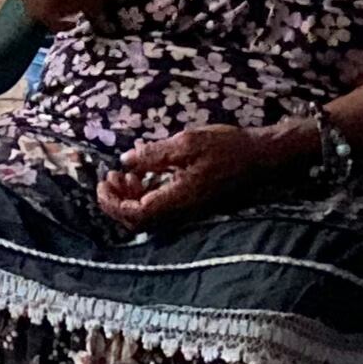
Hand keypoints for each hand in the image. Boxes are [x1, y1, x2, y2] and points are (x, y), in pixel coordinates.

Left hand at [97, 121, 304, 231]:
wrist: (259, 156)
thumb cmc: (227, 147)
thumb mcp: (188, 142)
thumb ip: (155, 154)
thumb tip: (126, 160)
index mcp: (179, 198)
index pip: (135, 214)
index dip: (113, 202)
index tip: (103, 182)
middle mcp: (181, 210)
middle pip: (137, 220)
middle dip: (117, 200)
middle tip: (109, 177)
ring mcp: (185, 209)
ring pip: (147, 215)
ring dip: (129, 197)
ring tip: (124, 173)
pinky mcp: (189, 202)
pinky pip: (159, 206)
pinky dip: (144, 193)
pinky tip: (142, 173)